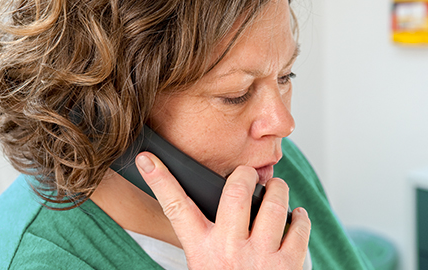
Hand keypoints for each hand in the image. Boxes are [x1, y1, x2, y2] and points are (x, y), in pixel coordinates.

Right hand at [135, 152, 310, 268]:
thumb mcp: (203, 264)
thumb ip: (206, 237)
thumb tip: (213, 205)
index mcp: (201, 249)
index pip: (175, 208)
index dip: (160, 180)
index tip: (147, 160)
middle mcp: (228, 250)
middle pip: (235, 192)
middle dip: (245, 174)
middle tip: (248, 173)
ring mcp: (259, 257)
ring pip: (273, 205)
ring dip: (279, 190)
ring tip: (277, 189)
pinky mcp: (287, 265)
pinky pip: (298, 228)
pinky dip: (300, 217)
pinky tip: (295, 216)